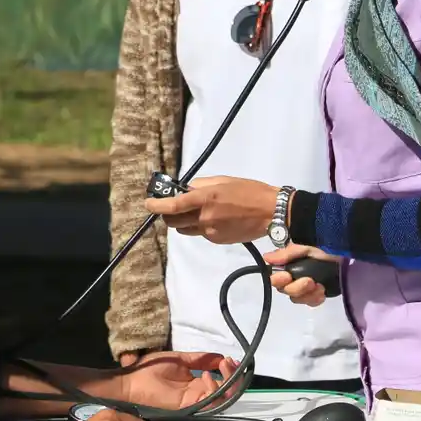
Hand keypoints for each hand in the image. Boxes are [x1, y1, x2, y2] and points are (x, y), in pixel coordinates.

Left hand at [118, 351, 238, 410]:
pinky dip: (213, 390)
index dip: (229, 373)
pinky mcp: (188, 406)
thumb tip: (220, 356)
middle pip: (226, 393)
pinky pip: (208, 404)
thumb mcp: (181, 359)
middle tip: (230, 363)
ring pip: (221, 400)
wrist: (131, 378)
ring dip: (227, 382)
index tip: (230, 359)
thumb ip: (201, 359)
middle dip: (233, 378)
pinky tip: (207, 376)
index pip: (221, 383)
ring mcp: (194, 402)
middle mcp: (198, 395)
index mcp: (196, 385)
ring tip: (222, 366)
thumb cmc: (150, 369)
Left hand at [144, 176, 279, 243]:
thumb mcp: (224, 180)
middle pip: (174, 221)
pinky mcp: (217, 240)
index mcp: (206, 198)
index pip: (173, 205)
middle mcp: (205, 217)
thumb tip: (186, 189)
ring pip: (185, 229)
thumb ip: (201, 185)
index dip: (157, 205)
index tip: (148, 203)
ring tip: (196, 211)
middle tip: (172, 206)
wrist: (271, 213)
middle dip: (168, 214)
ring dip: (183, 221)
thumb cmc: (250, 191)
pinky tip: (215, 219)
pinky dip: (200, 226)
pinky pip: (201, 234)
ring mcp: (211, 231)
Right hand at [265, 245, 340, 306]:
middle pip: (285, 291)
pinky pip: (310, 302)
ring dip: (308, 294)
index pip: (274, 278)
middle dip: (297, 288)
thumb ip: (287, 254)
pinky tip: (322, 291)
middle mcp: (292, 277)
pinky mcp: (315, 293)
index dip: (278, 280)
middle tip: (310, 281)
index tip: (288, 276)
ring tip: (319, 286)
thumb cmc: (325, 246)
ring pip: (297, 299)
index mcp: (287, 265)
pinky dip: (316, 299)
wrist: (345, 253)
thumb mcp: (306, 246)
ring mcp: (304, 287)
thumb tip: (266, 258)